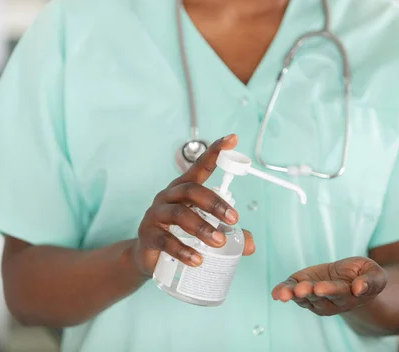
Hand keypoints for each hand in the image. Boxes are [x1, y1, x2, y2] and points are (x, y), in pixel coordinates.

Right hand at [133, 134, 255, 277]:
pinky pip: (165, 240)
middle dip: (215, 204)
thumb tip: (250, 245)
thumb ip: (230, 236)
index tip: (232, 139)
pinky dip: (183, 250)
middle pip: (192, 190)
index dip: (216, 151)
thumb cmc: (179, 235)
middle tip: (233, 220)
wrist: (149, 258)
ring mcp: (156, 214)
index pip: (201, 166)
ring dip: (202, 228)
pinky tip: (196, 259)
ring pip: (179, 215)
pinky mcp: (148, 234)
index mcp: (185, 189)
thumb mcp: (206, 232)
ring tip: (218, 243)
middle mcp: (169, 196)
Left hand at [271, 257, 387, 316]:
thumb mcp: (374, 273)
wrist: (350, 277)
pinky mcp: (301, 287)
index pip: (338, 293)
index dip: (329, 290)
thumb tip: (360, 288)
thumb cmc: (363, 275)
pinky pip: (291, 291)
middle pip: (318, 297)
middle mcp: (329, 301)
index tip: (320, 288)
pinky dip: (282, 291)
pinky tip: (275, 293)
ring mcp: (314, 297)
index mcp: (348, 296)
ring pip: (303, 297)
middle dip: (309, 292)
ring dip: (292, 294)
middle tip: (302, 289)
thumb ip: (370, 281)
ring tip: (284, 293)